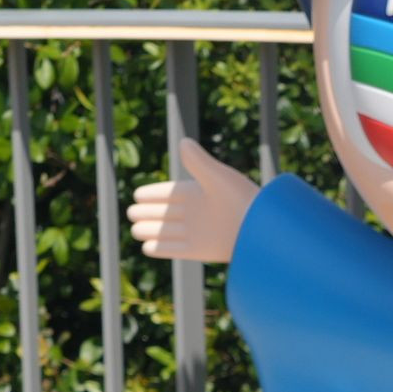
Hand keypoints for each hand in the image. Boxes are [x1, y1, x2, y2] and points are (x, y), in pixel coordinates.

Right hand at [128, 137, 258, 262]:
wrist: (260, 231)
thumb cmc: (242, 200)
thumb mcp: (218, 177)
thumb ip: (198, 162)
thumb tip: (183, 141)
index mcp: (200, 193)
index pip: (170, 194)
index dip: (154, 194)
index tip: (137, 194)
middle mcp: (197, 213)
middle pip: (165, 213)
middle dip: (148, 212)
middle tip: (132, 212)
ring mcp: (198, 232)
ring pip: (167, 232)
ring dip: (150, 231)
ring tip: (134, 229)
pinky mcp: (200, 250)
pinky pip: (175, 250)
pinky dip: (160, 249)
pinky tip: (146, 248)